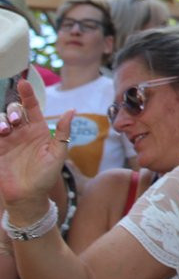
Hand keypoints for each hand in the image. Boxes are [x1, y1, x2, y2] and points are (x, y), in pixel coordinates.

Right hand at [0, 80, 72, 216]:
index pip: (32, 107)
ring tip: (5, 129)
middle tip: (17, 121)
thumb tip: (72, 110)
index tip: (23, 83)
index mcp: (39, 129)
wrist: (29, 196)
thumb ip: (63, 132)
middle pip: (15, 111)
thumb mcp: (58, 153)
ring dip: (2, 120)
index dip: (28, 94)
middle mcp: (22, 132)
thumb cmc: (46, 175)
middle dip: (14, 110)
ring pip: (1, 120)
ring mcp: (7, 140)